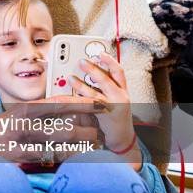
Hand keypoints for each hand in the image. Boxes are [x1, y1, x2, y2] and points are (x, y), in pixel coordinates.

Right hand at [0, 95, 103, 164]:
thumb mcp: (17, 114)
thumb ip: (39, 113)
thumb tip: (67, 111)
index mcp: (26, 109)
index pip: (59, 103)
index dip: (82, 103)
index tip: (99, 103)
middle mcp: (24, 124)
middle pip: (65, 128)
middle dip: (86, 131)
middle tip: (100, 133)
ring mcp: (22, 142)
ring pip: (59, 146)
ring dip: (78, 148)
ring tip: (92, 147)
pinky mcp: (19, 158)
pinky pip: (47, 160)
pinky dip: (62, 159)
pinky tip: (73, 159)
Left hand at [68, 52, 140, 167]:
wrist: (122, 139)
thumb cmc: (113, 119)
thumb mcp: (112, 101)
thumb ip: (103, 90)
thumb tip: (84, 78)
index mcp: (122, 91)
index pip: (119, 72)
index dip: (110, 61)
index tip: (100, 52)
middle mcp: (121, 96)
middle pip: (107, 79)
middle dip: (93, 69)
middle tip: (81, 61)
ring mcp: (115, 106)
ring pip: (97, 93)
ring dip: (82, 84)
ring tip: (71, 78)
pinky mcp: (107, 116)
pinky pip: (90, 106)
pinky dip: (79, 100)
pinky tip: (70, 97)